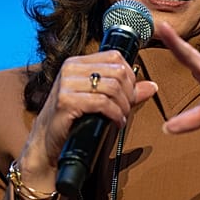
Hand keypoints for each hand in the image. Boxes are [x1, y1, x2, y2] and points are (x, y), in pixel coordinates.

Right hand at [18, 50, 157, 187]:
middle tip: (127, 108)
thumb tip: (152, 86)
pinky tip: (116, 122)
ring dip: (123, 105)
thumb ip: (125, 91)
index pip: (115, 57)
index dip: (130, 75)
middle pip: (117, 71)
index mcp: (77, 62)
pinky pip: (102, 103)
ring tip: (121, 116)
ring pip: (112, 87)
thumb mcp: (100, 100)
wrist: (47, 143)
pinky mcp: (66, 101)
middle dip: (129, 92)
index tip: (130, 93)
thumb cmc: (73, 120)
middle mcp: (70, 68)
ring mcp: (66, 83)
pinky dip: (115, 114)